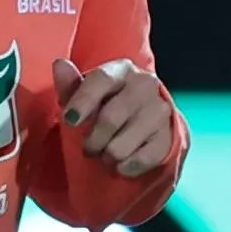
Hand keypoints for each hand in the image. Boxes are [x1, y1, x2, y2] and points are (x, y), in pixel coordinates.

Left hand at [57, 57, 177, 180]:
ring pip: (122, 146)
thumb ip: (71, 85)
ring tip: (106, 154)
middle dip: (92, 140)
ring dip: (108, 156)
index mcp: (122, 70)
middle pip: (111, 118)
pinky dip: (126, 167)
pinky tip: (122, 164)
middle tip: (88, 149)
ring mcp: (161, 110)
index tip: (69, 121)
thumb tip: (59, 64)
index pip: (102, 80)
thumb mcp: (86, 95)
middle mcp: (146, 84)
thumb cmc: (107, 105)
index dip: (83, 101)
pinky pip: (141, 160)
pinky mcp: (170, 136)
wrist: (148, 122)